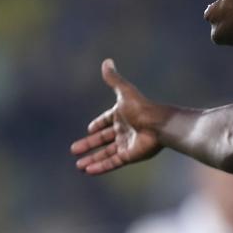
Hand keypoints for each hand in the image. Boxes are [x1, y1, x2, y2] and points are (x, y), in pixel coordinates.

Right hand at [70, 59, 162, 174]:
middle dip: (88, 145)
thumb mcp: (124, 92)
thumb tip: (106, 61)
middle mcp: (124, 131)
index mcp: (122, 116)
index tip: (89, 129)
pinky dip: (100, 167)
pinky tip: (88, 171)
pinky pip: (112, 163)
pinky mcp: (130, 156)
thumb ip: (114, 79)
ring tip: (78, 166)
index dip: (98, 125)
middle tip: (74, 150)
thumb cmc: (142, 107)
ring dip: (92, 160)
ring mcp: (127, 144)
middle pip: (103, 140)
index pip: (106, 121)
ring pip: (106, 154)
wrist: (159, 125)